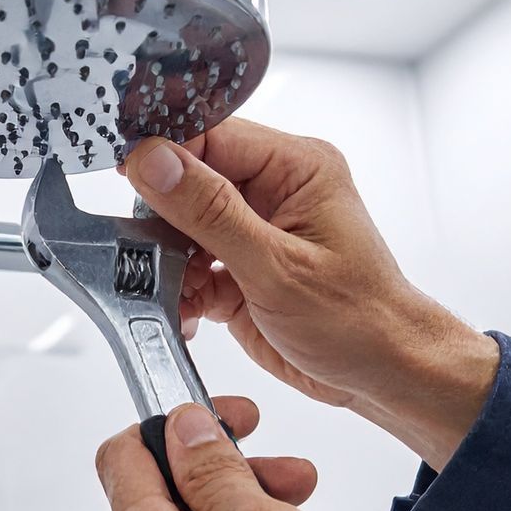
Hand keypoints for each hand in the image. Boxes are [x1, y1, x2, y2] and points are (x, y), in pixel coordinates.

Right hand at [124, 119, 498, 470]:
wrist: (383, 375)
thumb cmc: (360, 320)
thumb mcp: (277, 265)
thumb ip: (210, 211)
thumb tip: (154, 160)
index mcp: (295, 167)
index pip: (210, 136)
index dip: (163, 156)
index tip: (128, 182)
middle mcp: (274, 190)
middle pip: (187, 180)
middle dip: (162, 220)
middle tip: (152, 253)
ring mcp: (254, 231)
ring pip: (181, 227)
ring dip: (169, 261)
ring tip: (177, 290)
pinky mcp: (240, 268)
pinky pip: (190, 266)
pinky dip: (180, 291)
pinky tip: (190, 312)